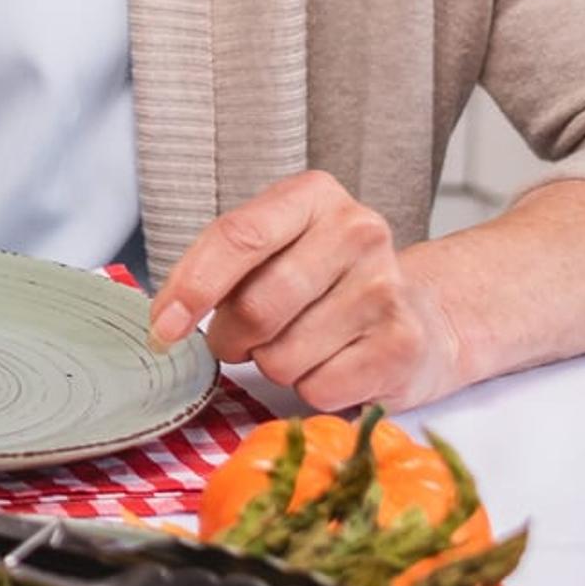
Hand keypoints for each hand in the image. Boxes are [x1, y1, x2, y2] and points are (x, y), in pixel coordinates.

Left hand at [149, 171, 467, 410]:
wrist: (422, 314)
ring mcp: (386, 288)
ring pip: (281, 356)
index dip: (191, 287)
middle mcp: (357, 232)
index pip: (238, 236)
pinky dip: (309, 388)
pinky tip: (333, 363)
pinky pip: (317, 389)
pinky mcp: (402, 345)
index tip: (162, 328)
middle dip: (229, 337)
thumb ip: (219, 267)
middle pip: (256, 307)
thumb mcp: (272, 250)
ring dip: (271, 364)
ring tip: (298, 345)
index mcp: (313, 196)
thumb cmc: (323, 282)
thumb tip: (164, 322)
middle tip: (237, 339)